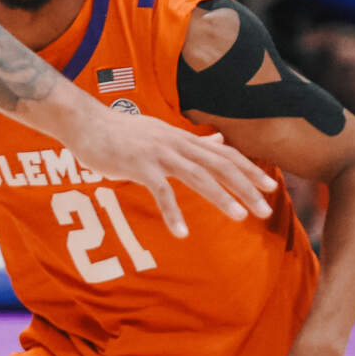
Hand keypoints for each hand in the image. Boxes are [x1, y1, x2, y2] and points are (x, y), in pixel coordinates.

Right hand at [60, 105, 273, 238]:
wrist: (84, 122)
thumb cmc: (120, 132)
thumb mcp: (161, 133)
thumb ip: (190, 141)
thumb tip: (218, 140)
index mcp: (183, 138)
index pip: (224, 153)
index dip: (249, 169)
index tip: (270, 187)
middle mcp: (176, 143)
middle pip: (219, 165)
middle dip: (245, 187)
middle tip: (265, 209)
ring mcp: (158, 153)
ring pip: (198, 176)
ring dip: (221, 197)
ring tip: (241, 217)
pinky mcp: (138, 166)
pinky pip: (161, 192)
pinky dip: (173, 213)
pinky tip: (181, 233)